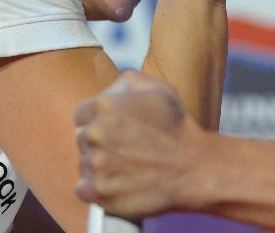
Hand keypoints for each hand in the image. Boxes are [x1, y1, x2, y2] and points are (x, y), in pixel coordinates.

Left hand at [74, 72, 195, 218]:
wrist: (193, 167)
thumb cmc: (177, 126)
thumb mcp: (158, 88)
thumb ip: (127, 82)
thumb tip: (109, 91)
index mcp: (104, 105)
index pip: (82, 114)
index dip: (99, 120)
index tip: (115, 129)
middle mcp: (95, 133)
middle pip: (82, 138)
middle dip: (99, 141)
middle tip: (125, 147)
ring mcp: (95, 164)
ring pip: (84, 163)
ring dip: (99, 164)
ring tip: (127, 165)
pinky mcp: (99, 192)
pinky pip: (83, 188)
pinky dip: (96, 187)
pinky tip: (117, 181)